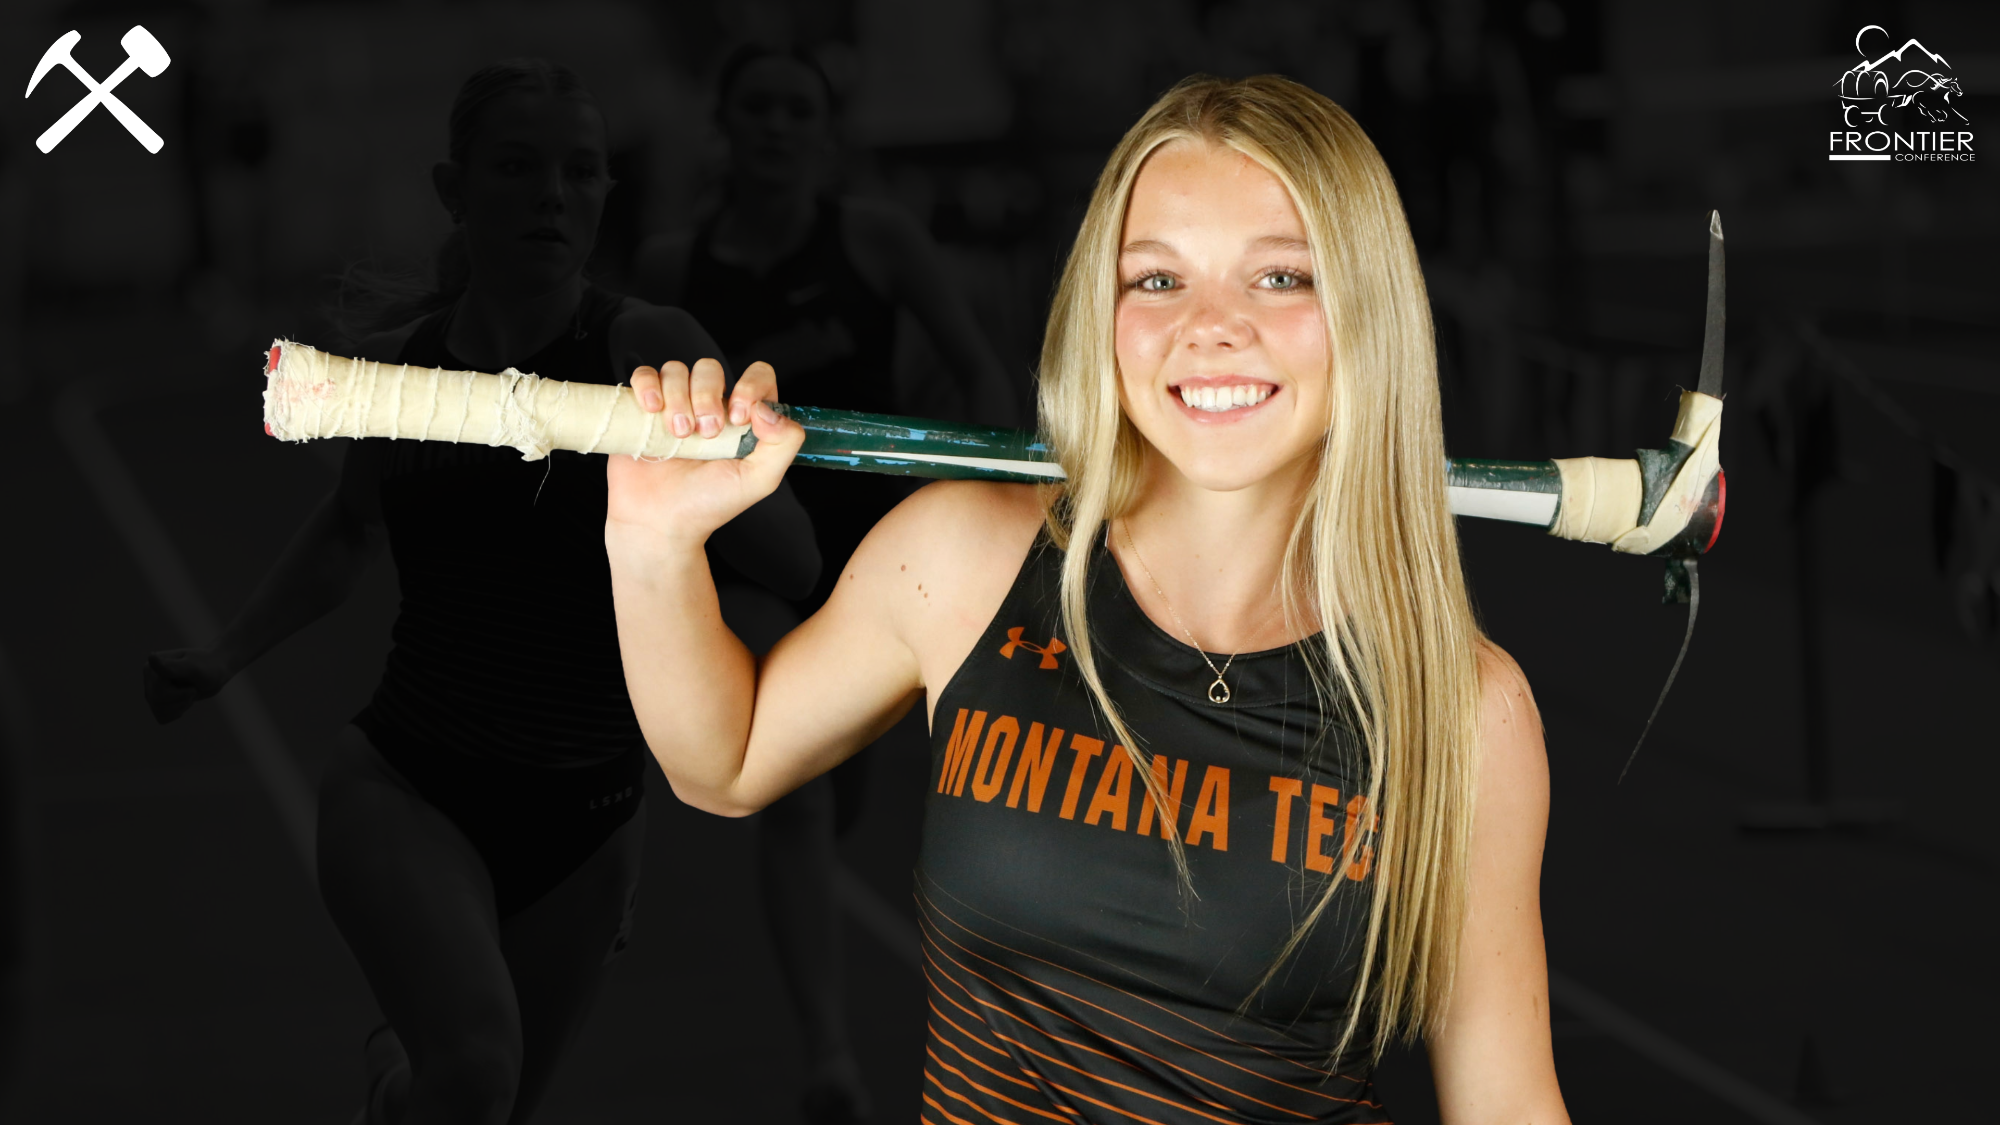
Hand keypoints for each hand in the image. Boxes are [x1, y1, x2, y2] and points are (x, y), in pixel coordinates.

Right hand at [144, 648, 233, 723]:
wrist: (217, 670)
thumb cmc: (208, 666)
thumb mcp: (193, 667)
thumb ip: (172, 666)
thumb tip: (151, 656)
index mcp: (152, 667)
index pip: (159, 693)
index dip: (180, 694)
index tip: (192, 685)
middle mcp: (149, 678)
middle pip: (158, 703)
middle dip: (181, 699)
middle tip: (193, 688)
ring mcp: (153, 690)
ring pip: (160, 711)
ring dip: (180, 705)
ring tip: (189, 692)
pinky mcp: (159, 700)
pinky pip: (163, 717)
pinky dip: (177, 711)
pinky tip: (185, 700)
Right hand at [606, 358, 803, 554]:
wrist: (660, 523)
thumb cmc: (709, 505)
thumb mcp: (760, 480)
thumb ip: (783, 444)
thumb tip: (767, 409)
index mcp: (742, 419)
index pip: (757, 376)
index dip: (750, 386)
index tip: (738, 418)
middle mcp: (709, 406)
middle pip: (710, 368)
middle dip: (707, 397)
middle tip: (705, 435)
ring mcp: (674, 405)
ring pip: (676, 370)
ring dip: (678, 398)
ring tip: (679, 434)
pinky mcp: (642, 410)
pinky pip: (644, 375)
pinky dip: (647, 385)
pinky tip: (652, 410)